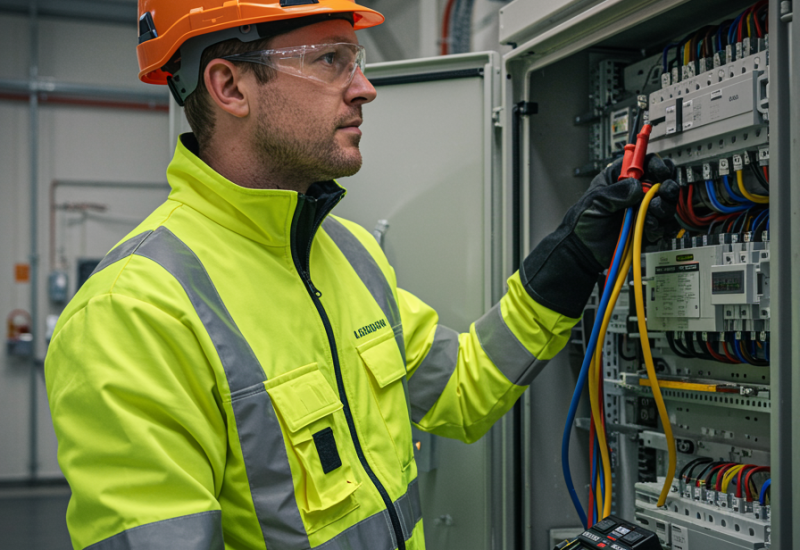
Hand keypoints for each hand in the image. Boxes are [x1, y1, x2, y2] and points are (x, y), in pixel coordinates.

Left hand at [519, 154, 676, 317]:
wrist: (582, 251)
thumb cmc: (582, 223)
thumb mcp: (595, 201)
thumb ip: (615, 192)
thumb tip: (637, 186)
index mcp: (620, 179)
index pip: (645, 163)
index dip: (656, 165)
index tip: (660, 172)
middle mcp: (635, 192)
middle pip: (663, 181)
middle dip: (666, 187)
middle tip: (662, 193)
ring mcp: (642, 210)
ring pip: (667, 203)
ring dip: (663, 208)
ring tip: (649, 216)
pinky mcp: (647, 228)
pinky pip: (664, 225)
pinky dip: (661, 226)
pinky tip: (649, 229)